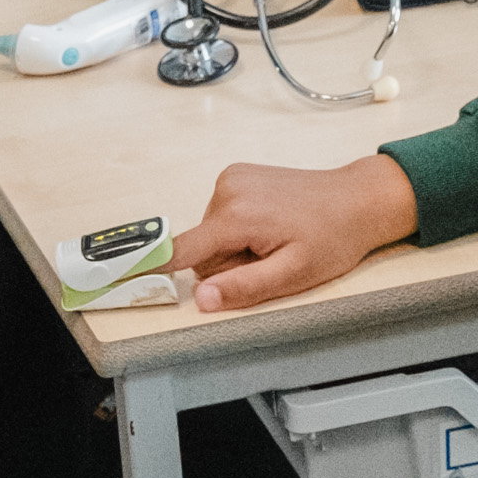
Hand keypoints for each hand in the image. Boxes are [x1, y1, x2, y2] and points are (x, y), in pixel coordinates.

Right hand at [172, 156, 418, 311]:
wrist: (358, 199)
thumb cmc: (333, 236)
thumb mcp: (293, 274)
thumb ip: (244, 288)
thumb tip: (202, 299)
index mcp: (236, 215)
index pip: (180, 251)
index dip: (151, 269)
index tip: (120, 277)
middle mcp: (226, 190)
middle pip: (202, 252)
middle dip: (229, 265)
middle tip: (270, 260)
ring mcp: (231, 180)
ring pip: (211, 237)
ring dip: (237, 249)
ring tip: (276, 241)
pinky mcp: (236, 177)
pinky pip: (222, 219)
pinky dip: (240, 231)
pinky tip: (271, 227)